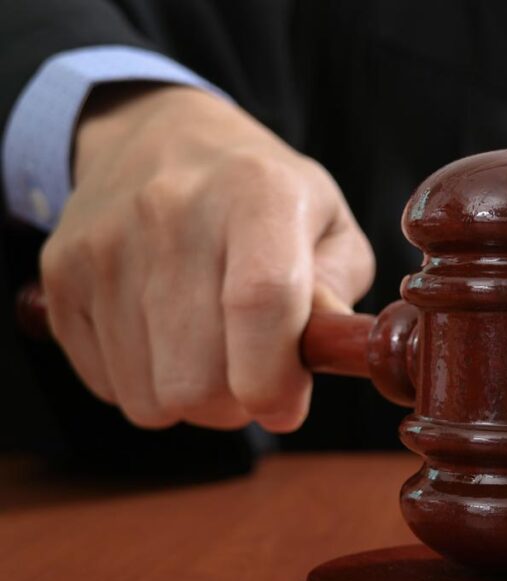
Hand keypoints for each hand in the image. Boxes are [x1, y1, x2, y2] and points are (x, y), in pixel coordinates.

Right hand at [40, 85, 374, 431]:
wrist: (158, 137)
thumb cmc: (264, 198)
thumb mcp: (330, 227)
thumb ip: (337, 295)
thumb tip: (317, 354)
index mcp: (258, 192)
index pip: (259, 302)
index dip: (274, 379)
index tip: (286, 407)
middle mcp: (172, 211)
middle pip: (198, 377)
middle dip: (236, 404)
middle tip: (253, 374)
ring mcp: (106, 244)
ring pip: (151, 397)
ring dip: (191, 399)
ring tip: (210, 349)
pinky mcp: (61, 274)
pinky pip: (109, 386)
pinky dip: (144, 383)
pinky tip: (164, 336)